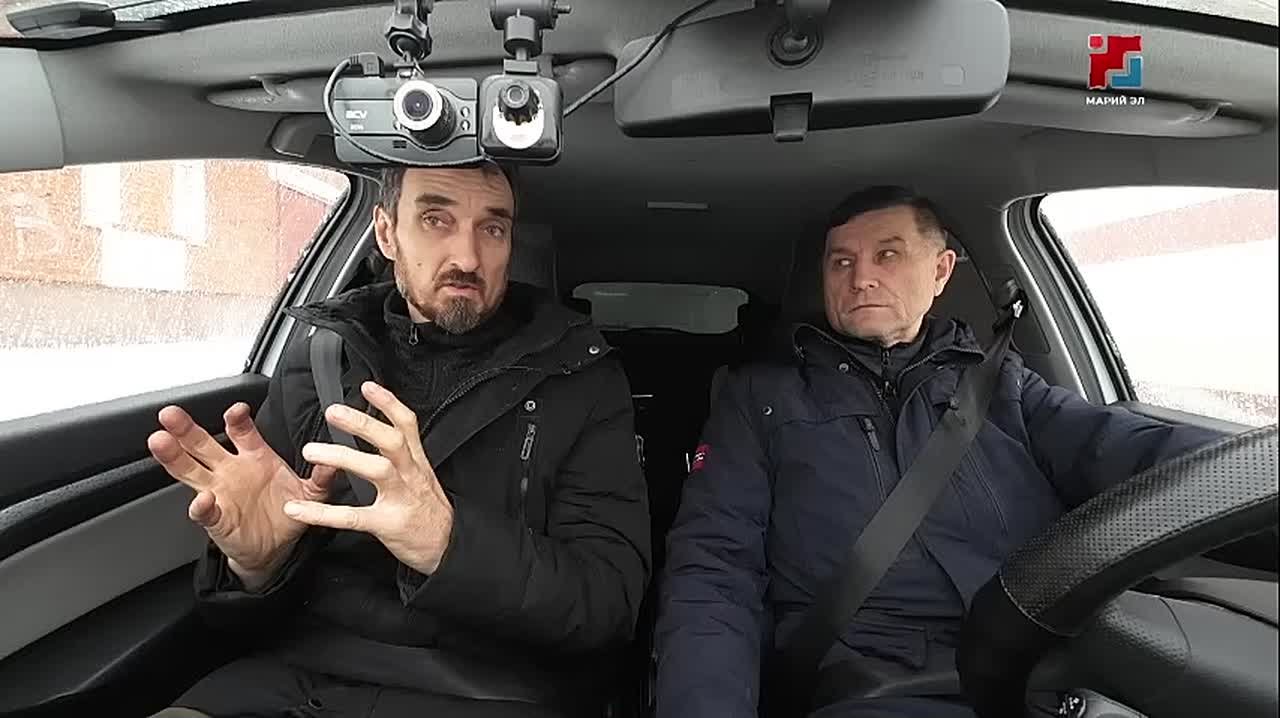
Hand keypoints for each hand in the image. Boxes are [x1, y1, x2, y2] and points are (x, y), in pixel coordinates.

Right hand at [147, 403, 337, 588]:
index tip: (237, 410)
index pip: (241, 431)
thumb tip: (334, 461)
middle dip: (186, 429)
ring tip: (160, 442)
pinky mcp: (217, 520)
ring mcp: (219, 493)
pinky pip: (205, 512)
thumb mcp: (310, 493)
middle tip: (171, 414)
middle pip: (203, 444)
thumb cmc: (287, 513)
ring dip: (174, 457)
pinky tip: (200, 500)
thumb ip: (322, 477)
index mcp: (254, 457)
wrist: (276, 549)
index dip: (236, 418)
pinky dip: (201, 507)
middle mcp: (231, 471)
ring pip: (190, 470)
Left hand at [283, 382, 454, 574]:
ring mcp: (401, 499)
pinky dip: (322, 513)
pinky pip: (352, 517)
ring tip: (311, 451)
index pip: (407, 424)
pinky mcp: (388, 525)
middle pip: (391, 441)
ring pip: (375, 470)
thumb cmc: (430, 511)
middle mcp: (410, 475)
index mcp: (417, 462)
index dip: (389, 403)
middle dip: (363, 424)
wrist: (449, 548)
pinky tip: (298, 509)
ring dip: (342, 457)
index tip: (367, 386)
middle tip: (333, 412)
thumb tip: (383, 431)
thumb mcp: (424, 476)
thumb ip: (405, 454)